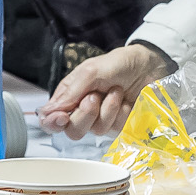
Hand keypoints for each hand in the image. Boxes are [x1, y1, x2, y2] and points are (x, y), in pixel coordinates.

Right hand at [41, 45, 170, 138]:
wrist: (148, 65)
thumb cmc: (118, 63)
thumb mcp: (90, 71)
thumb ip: (70, 92)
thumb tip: (47, 112)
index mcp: (69, 97)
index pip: (51, 120)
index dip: (53, 123)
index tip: (63, 117)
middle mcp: (82, 111)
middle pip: (73, 131)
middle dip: (85, 114)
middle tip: (95, 96)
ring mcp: (102, 120)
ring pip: (97, 130)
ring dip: (108, 108)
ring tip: (116, 91)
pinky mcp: (120, 126)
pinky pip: (116, 128)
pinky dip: (122, 112)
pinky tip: (126, 100)